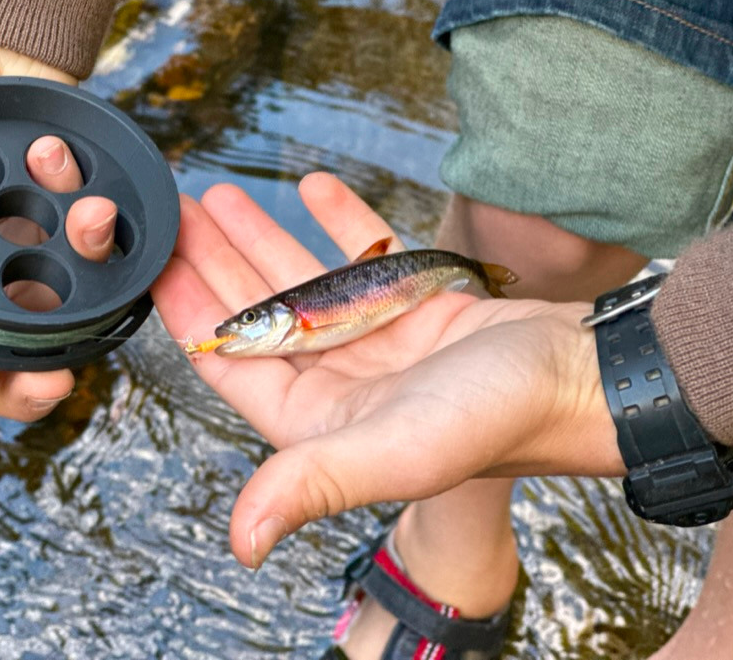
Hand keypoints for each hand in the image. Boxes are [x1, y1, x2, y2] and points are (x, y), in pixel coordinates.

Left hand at [151, 172, 623, 567]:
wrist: (581, 376)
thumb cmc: (493, 420)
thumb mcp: (393, 451)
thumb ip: (312, 483)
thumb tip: (239, 544)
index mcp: (317, 420)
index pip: (230, 361)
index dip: (186, 313)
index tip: (150, 264)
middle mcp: (338, 380)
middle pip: (255, 312)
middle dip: (213, 261)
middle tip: (175, 211)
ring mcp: (375, 339)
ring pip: (300, 278)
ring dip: (260, 236)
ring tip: (221, 195)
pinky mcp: (413, 305)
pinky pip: (362, 255)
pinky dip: (336, 222)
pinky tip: (310, 187)